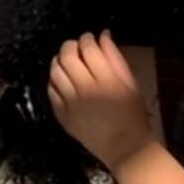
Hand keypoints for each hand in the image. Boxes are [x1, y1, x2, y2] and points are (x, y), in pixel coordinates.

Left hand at [49, 32, 153, 169]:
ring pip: (55, 71)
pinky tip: (63, 79)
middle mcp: (86, 89)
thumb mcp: (131, 83)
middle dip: (70, 45)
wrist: (124, 147)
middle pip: (68, 56)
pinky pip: (51, 91)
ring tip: (67, 61)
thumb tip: (103, 35)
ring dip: (59, 60)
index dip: (87, 38)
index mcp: (107, 80)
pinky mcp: (63, 115)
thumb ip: (116, 58)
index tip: (89, 38)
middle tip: (76, 47)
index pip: (89, 49)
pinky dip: (54, 80)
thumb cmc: (132, 114)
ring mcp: (71, 103)